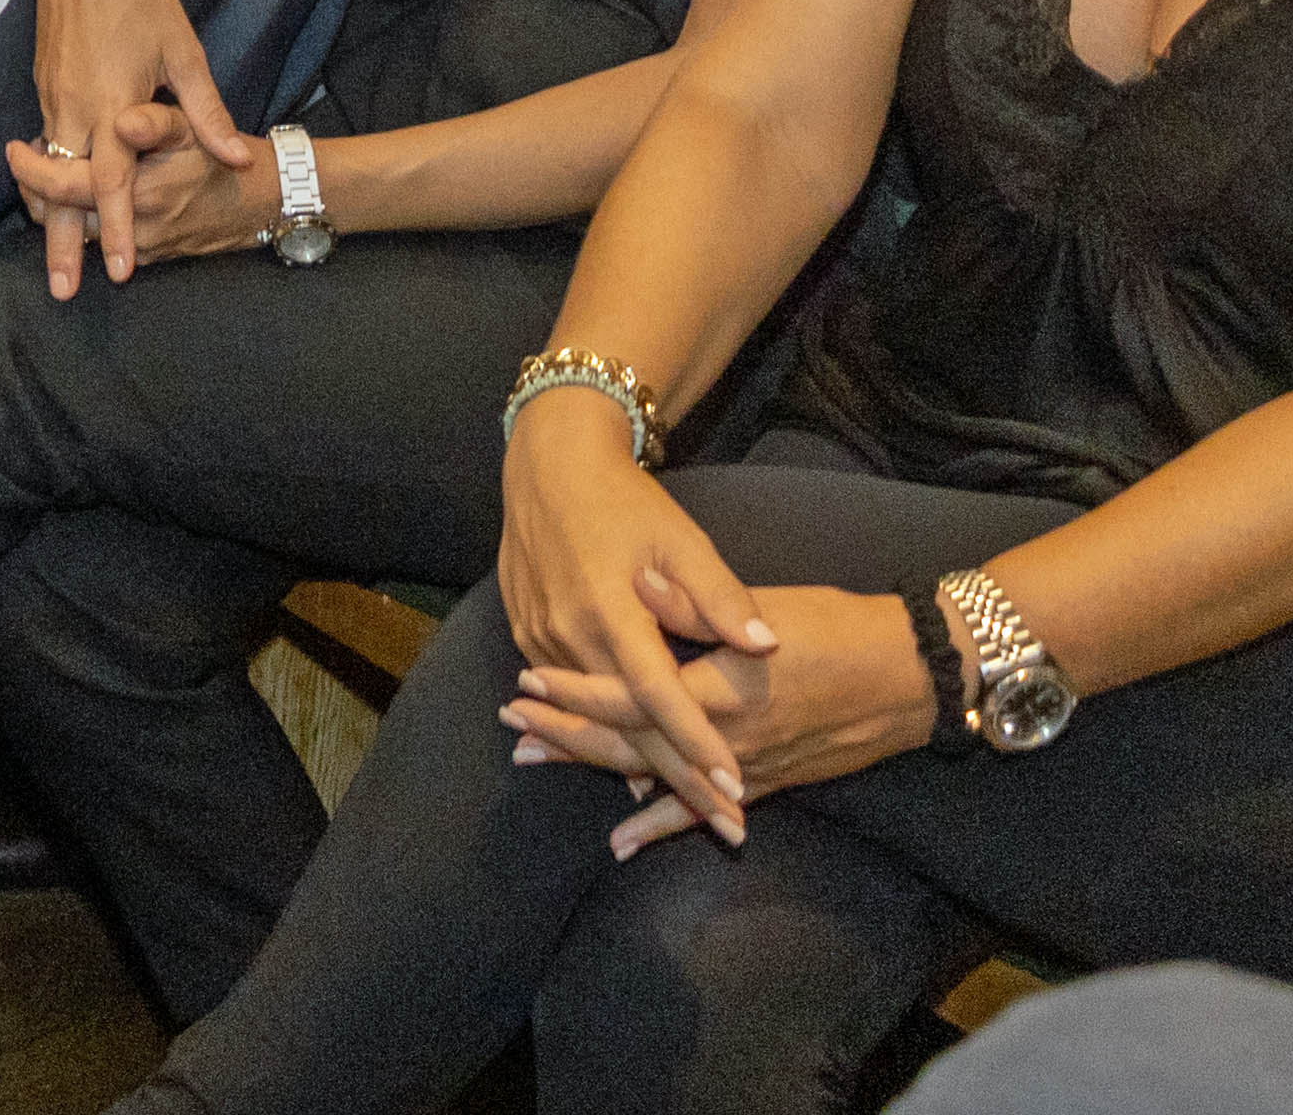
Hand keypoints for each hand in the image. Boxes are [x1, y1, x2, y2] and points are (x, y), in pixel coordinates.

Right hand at [12, 0, 252, 293]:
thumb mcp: (186, 53)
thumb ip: (206, 114)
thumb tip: (236, 157)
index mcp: (112, 103)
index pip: (112, 185)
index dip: (115, 231)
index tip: (117, 273)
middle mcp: (74, 105)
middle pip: (62, 191)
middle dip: (60, 244)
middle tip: (61, 290)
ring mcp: (52, 92)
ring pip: (45, 168)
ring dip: (47, 211)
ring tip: (53, 253)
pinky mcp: (44, 80)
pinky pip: (43, 139)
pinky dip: (44, 173)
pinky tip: (49, 193)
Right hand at [492, 392, 789, 833]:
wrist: (546, 466)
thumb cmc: (625, 501)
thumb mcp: (681, 538)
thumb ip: (721, 597)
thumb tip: (765, 646)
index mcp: (610, 611)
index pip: (660, 696)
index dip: (698, 745)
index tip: (736, 789)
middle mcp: (569, 635)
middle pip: (630, 728)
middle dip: (682, 783)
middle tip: (731, 826)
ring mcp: (541, 639)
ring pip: (596, 722)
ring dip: (644, 767)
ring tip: (695, 812)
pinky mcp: (528, 635)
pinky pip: (571, 698)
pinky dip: (605, 736)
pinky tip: (634, 768)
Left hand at [509, 585, 933, 854]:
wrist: (908, 678)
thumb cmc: (835, 629)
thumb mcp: (762, 606)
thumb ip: (697, 602)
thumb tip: (640, 581)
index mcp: (721, 688)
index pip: (631, 694)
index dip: (578, 689)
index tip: (529, 680)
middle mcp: (727, 739)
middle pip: (630, 743)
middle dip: (567, 734)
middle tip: (512, 726)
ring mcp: (745, 768)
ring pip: (654, 775)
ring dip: (594, 768)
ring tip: (537, 760)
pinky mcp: (765, 783)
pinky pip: (701, 810)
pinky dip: (660, 823)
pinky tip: (622, 841)